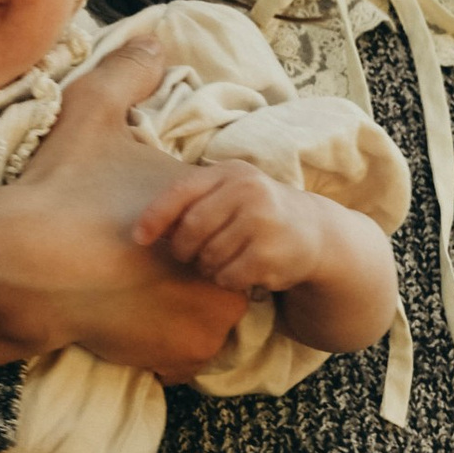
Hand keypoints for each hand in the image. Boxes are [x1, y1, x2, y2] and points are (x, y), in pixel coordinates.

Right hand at [0, 40, 249, 377]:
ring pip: (207, 312)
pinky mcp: (186, 357)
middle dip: (186, 267)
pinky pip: (186, 351)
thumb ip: (128, 72)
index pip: (224, 220)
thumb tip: (154, 41)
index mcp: (216, 209)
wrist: (15, 269)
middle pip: (221, 266)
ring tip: (126, 289)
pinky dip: (161, 340)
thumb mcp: (91, 113)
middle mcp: (227, 265)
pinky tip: (122, 316)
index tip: (142, 229)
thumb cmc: (60, 190)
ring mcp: (210, 318)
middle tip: (132, 261)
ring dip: (178, 306)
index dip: (183, 225)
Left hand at [135, 160, 324, 296]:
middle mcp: (249, 191)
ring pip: (209, 256)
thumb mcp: (230, 192)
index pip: (182, 191)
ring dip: (206, 266)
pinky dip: (226, 280)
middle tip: (189, 255)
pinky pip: (228, 276)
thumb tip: (144, 229)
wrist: (313, 231)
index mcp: (231, 172)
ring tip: (220, 261)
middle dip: (183, 249)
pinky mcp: (271, 253)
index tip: (139, 238)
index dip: (155, 216)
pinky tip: (239, 271)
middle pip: (191, 228)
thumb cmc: (257, 212)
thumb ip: (193, 201)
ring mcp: (263, 222)